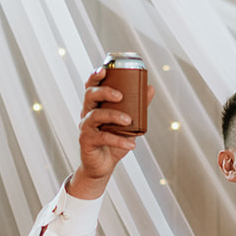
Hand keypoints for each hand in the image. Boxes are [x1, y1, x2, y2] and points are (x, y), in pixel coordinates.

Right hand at [65, 68, 151, 200]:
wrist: (103, 166)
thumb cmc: (114, 140)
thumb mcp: (128, 123)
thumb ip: (138, 106)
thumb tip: (150, 88)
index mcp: (95, 105)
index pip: (92, 86)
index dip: (95, 76)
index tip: (104, 69)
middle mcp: (87, 113)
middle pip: (90, 95)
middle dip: (104, 92)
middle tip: (120, 96)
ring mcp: (85, 127)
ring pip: (95, 115)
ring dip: (113, 116)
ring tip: (129, 121)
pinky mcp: (86, 142)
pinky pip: (102, 137)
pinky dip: (118, 140)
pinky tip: (131, 145)